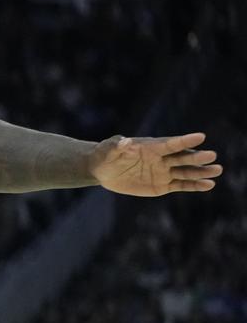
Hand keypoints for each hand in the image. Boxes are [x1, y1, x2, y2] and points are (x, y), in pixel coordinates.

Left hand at [90, 133, 219, 196]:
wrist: (104, 170)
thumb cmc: (107, 154)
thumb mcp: (109, 149)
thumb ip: (117, 145)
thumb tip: (125, 142)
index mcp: (153, 147)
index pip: (171, 143)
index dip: (185, 140)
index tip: (201, 136)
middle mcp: (162, 158)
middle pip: (183, 157)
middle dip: (197, 157)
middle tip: (212, 156)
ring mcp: (164, 172)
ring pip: (186, 172)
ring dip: (201, 172)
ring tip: (217, 170)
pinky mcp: (162, 185)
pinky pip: (181, 185)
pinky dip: (194, 186)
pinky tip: (208, 185)